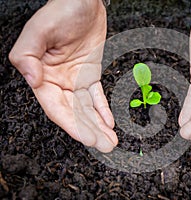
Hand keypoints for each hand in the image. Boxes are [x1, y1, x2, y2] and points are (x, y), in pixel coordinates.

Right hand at [9, 0, 117, 151]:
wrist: (83, 2)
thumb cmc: (60, 11)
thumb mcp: (39, 29)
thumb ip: (28, 55)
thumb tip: (32, 79)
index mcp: (43, 75)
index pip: (56, 107)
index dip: (72, 125)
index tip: (88, 139)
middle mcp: (58, 81)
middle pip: (74, 113)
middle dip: (89, 131)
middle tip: (105, 145)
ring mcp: (75, 79)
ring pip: (87, 108)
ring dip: (99, 125)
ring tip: (110, 141)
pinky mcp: (90, 74)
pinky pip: (97, 96)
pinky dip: (103, 110)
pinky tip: (109, 123)